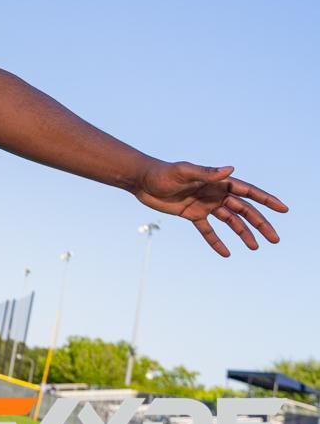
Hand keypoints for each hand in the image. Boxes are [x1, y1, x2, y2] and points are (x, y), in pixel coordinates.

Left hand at [134, 162, 287, 256]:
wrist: (141, 180)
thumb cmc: (163, 173)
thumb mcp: (184, 172)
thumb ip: (207, 173)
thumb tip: (230, 169)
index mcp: (217, 182)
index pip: (248, 191)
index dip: (266, 199)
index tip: (283, 209)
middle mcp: (214, 193)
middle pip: (244, 210)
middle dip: (260, 223)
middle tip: (274, 239)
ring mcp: (204, 204)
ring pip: (230, 221)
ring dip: (243, 234)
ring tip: (255, 247)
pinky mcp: (191, 214)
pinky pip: (208, 231)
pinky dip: (216, 241)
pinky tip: (226, 254)